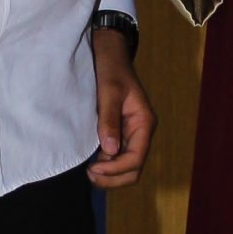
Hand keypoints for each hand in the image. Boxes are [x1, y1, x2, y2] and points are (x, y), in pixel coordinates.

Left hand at [88, 27, 156, 187]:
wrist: (109, 56)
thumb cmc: (111, 70)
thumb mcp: (108, 92)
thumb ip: (109, 121)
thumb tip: (110, 151)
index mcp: (144, 123)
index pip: (135, 158)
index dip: (115, 169)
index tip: (93, 168)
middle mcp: (141, 132)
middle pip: (133, 168)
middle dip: (113, 177)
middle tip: (89, 174)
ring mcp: (131, 134)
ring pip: (126, 166)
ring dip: (109, 174)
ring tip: (88, 171)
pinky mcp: (121, 133)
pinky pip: (117, 157)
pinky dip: (105, 164)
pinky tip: (90, 161)